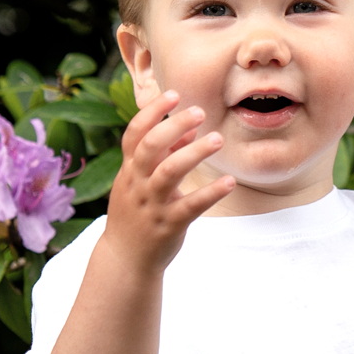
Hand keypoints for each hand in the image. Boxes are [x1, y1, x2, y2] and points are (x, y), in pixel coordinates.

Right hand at [101, 90, 234, 275]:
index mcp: (129, 170)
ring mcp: (151, 205)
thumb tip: (188, 129)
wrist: (124, 259)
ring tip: (218, 139)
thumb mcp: (141, 182)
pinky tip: (229, 182)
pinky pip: (190, 206)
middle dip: (174, 126)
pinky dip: (210, 192)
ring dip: (194, 153)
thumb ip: (163, 155)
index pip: (135, 133)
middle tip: (200, 112)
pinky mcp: (168, 225)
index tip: (174, 94)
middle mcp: (137, 184)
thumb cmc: (137, 213)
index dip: (153, 112)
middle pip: (151, 147)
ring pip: (169, 173)